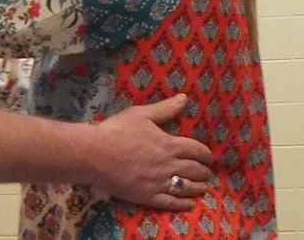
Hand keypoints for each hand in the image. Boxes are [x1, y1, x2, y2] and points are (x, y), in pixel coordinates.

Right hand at [83, 95, 214, 210]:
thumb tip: (184, 98)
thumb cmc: (116, 131)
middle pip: (195, 170)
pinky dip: (184, 204)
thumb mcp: (140, 114)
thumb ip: (164, 109)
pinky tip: (190, 204)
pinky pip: (171, 202)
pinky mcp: (147, 196)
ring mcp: (159, 182)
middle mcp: (168, 165)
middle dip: (204, 172)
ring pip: (187, 187)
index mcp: (169, 144)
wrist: (93, 154)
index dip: (206, 154)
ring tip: (203, 188)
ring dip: (199, 187)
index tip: (209, 158)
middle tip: (207, 173)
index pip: (196, 150)